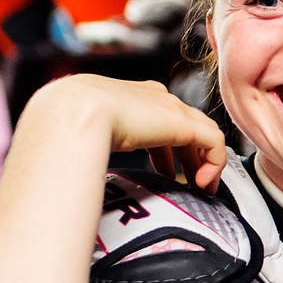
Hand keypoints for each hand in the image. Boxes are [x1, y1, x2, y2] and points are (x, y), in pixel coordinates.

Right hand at [31, 75, 229, 192]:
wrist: (73, 113)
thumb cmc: (67, 122)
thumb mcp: (84, 130)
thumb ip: (96, 141)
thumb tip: (85, 165)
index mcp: (130, 95)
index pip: (161, 116)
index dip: (167, 146)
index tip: (165, 171)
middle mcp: (154, 97)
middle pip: (186, 124)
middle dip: (189, 155)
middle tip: (189, 181)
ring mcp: (170, 108)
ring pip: (204, 133)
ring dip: (205, 162)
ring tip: (201, 187)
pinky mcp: (184, 124)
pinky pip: (214, 143)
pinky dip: (214, 164)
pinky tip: (201, 185)